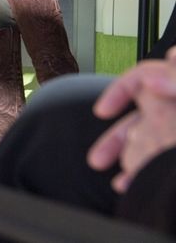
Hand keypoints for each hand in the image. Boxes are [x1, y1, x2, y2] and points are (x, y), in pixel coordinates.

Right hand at [87, 49, 175, 191]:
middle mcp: (174, 106)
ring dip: (131, 161)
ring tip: (120, 181)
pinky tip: (138, 187)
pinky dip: (147, 173)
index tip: (102, 111)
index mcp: (175, 86)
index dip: (119, 92)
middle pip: (141, 117)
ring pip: (151, 143)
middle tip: (96, 159)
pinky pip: (162, 160)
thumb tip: (152, 78)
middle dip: (115, 139)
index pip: (143, 76)